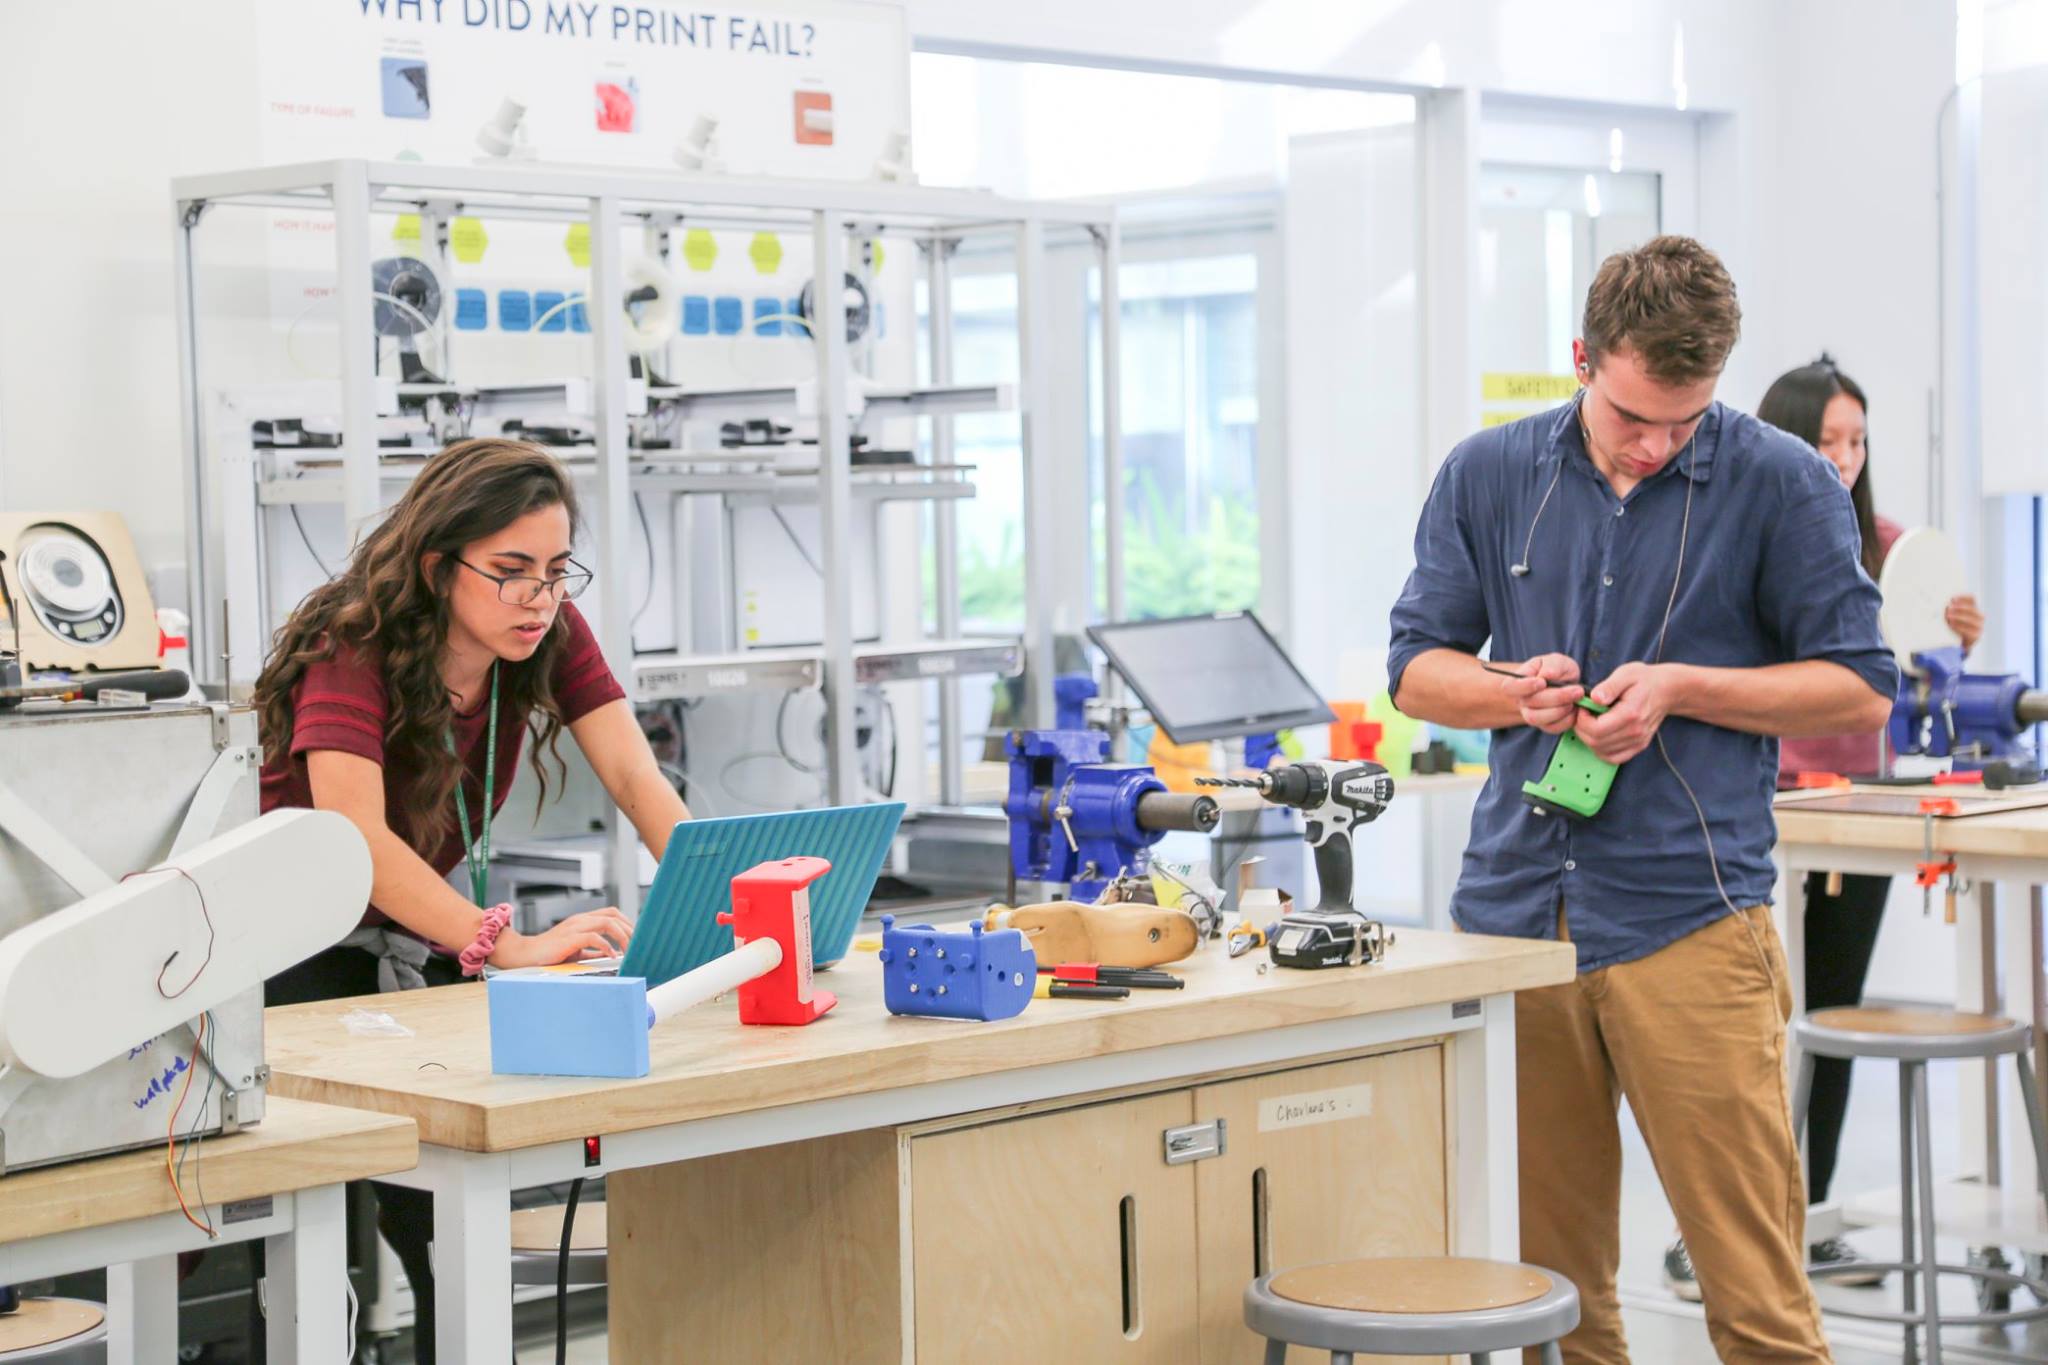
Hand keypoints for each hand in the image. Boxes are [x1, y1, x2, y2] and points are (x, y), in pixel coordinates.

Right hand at [489, 907, 633, 968]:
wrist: (525, 955)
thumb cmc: (549, 954)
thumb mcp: (576, 950)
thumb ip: (593, 950)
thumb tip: (611, 955)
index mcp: (583, 921)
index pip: (611, 913)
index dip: (627, 923)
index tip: (636, 937)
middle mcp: (580, 920)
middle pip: (613, 915)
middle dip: (630, 929)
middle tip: (638, 945)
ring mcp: (574, 927)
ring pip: (607, 922)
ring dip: (622, 936)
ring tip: (629, 950)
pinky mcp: (569, 939)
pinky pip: (593, 937)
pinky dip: (606, 946)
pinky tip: (612, 955)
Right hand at [1497, 653, 1583, 733]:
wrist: (1566, 684)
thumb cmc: (1557, 670)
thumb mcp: (1556, 661)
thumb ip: (1552, 665)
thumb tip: (1547, 675)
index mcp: (1517, 682)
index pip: (1510, 687)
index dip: (1525, 686)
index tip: (1542, 682)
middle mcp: (1521, 701)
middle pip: (1530, 703)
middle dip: (1556, 697)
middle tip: (1577, 690)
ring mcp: (1532, 715)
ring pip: (1538, 719)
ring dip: (1560, 710)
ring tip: (1576, 699)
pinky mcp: (1545, 726)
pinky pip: (1552, 728)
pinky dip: (1567, 719)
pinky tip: (1576, 708)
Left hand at [1576, 662, 1685, 763]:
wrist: (1666, 690)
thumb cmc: (1644, 680)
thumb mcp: (1625, 674)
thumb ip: (1609, 686)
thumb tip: (1594, 698)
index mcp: (1630, 714)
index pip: (1596, 729)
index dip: (1581, 720)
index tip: (1583, 708)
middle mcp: (1635, 732)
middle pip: (1596, 742)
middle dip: (1582, 729)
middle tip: (1584, 715)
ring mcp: (1638, 741)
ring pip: (1602, 752)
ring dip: (1589, 739)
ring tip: (1591, 722)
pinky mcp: (1639, 746)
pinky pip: (1614, 758)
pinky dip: (1601, 750)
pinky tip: (1600, 735)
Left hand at [1945, 594, 1983, 652]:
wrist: (1960, 643)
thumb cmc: (1954, 626)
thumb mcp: (1953, 616)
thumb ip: (1951, 609)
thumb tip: (1944, 604)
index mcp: (1974, 609)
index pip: (1972, 599)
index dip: (1962, 597)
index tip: (1952, 598)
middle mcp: (1979, 616)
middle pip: (1971, 609)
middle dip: (1959, 608)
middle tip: (1949, 608)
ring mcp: (1979, 626)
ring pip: (1971, 619)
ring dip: (1958, 617)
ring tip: (1948, 616)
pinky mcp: (1976, 636)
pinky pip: (1968, 631)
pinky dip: (1959, 627)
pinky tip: (1951, 625)